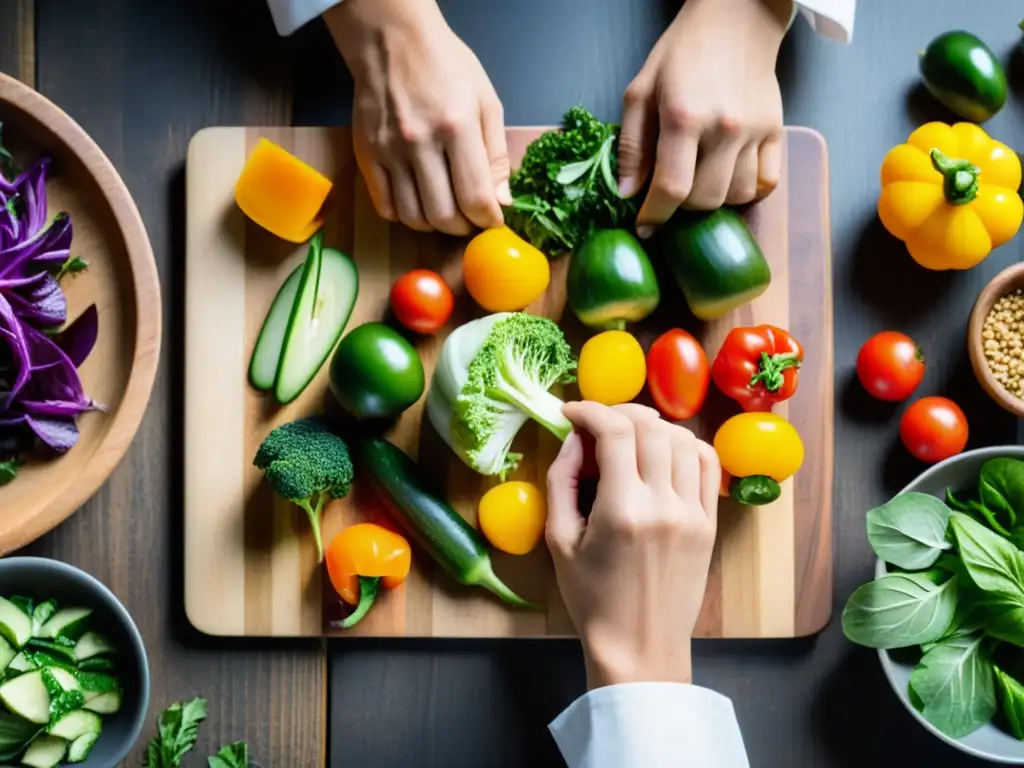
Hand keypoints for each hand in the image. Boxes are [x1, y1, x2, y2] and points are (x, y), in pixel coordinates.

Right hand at [325, 0, 509, 234]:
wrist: (392, 40)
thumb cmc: (446, 66)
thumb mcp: (486, 101)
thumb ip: (495, 155)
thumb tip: (501, 201)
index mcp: (457, 127)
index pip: (475, 197)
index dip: (489, 219)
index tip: (493, 219)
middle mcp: (420, 142)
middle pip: (443, 215)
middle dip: (463, 227)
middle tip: (469, 218)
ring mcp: (389, 150)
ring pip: (413, 217)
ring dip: (434, 225)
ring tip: (445, 211)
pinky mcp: (366, 154)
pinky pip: (385, 206)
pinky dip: (404, 216)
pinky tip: (417, 202)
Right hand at [546, 402, 719, 688]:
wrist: (639, 645)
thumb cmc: (591, 598)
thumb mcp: (559, 540)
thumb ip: (561, 482)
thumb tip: (572, 439)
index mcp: (622, 511)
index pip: (615, 432)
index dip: (590, 410)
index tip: (570, 412)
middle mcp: (664, 505)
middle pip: (650, 427)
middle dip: (618, 411)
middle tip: (596, 421)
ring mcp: (693, 513)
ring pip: (682, 439)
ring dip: (651, 425)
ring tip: (628, 434)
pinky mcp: (709, 522)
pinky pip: (707, 464)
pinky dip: (686, 444)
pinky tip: (663, 450)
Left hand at [618, 0, 791, 235]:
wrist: (735, 19)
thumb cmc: (681, 53)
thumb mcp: (641, 91)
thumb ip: (633, 145)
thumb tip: (628, 194)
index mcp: (684, 118)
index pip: (671, 189)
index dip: (654, 216)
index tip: (645, 226)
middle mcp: (724, 129)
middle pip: (704, 201)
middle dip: (681, 208)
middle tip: (672, 192)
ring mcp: (755, 132)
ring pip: (735, 197)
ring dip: (713, 200)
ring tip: (699, 180)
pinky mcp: (776, 131)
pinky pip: (767, 183)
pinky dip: (748, 191)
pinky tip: (729, 178)